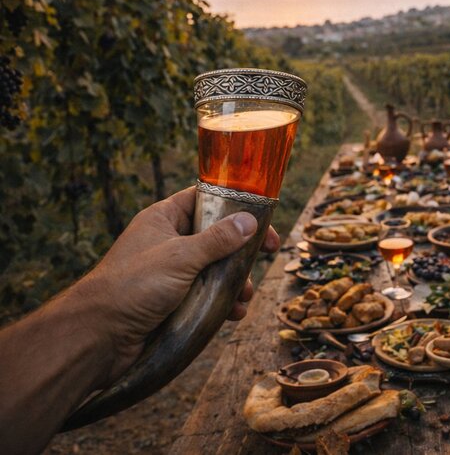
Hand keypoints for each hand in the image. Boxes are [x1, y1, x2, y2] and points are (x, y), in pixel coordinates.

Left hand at [76, 187, 279, 380]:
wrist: (96, 337)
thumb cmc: (132, 287)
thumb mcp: (181, 257)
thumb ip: (217, 239)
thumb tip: (249, 221)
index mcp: (163, 220)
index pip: (204, 200)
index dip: (235, 206)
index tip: (262, 220)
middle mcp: (167, 243)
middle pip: (215, 237)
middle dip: (240, 251)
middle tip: (266, 256)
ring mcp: (170, 273)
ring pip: (214, 269)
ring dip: (235, 281)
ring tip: (244, 297)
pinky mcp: (172, 302)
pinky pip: (206, 295)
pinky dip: (223, 302)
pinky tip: (233, 314)